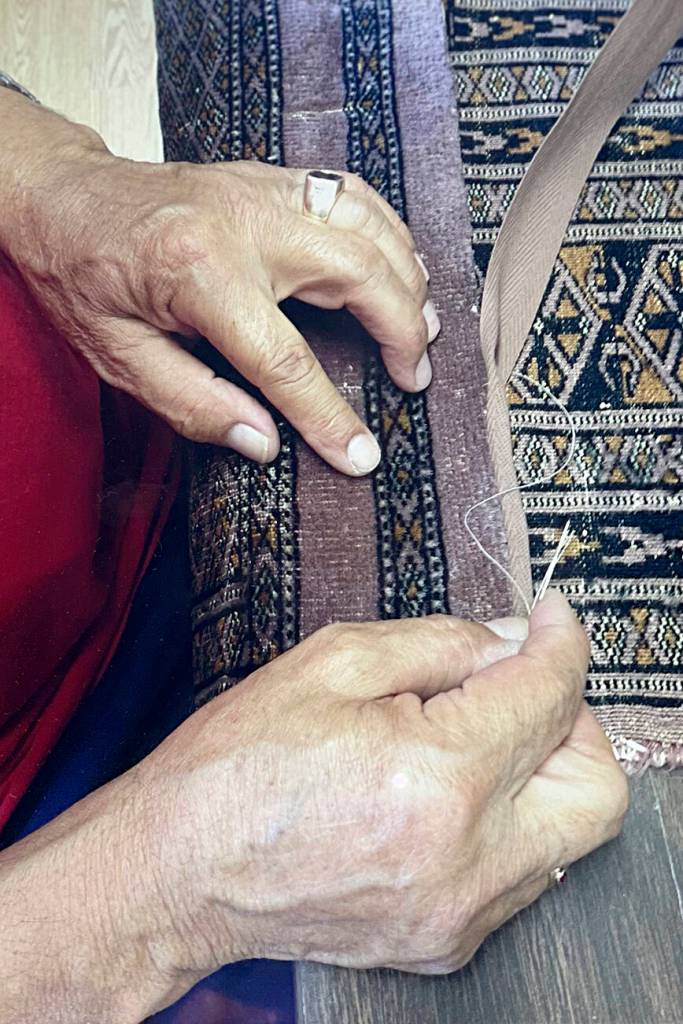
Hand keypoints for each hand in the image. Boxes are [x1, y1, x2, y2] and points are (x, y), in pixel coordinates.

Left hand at [0, 91, 437, 474]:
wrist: (64, 197)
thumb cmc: (84, 276)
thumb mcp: (119, 357)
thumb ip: (192, 405)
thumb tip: (263, 443)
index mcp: (200, 274)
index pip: (286, 362)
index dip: (329, 418)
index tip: (362, 456)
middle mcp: (245, 222)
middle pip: (360, 275)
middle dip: (403, 332)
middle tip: (414, 379)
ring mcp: (264, 190)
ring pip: (371, 226)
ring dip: (408, 279)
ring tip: (423, 329)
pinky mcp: (272, 178)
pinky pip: (354, 195)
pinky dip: (390, 232)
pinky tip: (399, 266)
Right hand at [145, 591, 627, 976]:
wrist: (177, 872)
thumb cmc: (237, 765)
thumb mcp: (334, 663)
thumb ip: (445, 642)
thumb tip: (514, 639)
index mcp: (437, 779)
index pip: (549, 698)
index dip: (561, 643)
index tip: (553, 620)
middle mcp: (466, 861)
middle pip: (597, 788)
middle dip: (573, 720)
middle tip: (521, 685)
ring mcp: (459, 914)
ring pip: (569, 836)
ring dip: (540, 771)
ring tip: (470, 735)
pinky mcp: (445, 941)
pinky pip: (519, 872)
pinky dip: (506, 819)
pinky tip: (446, 790)